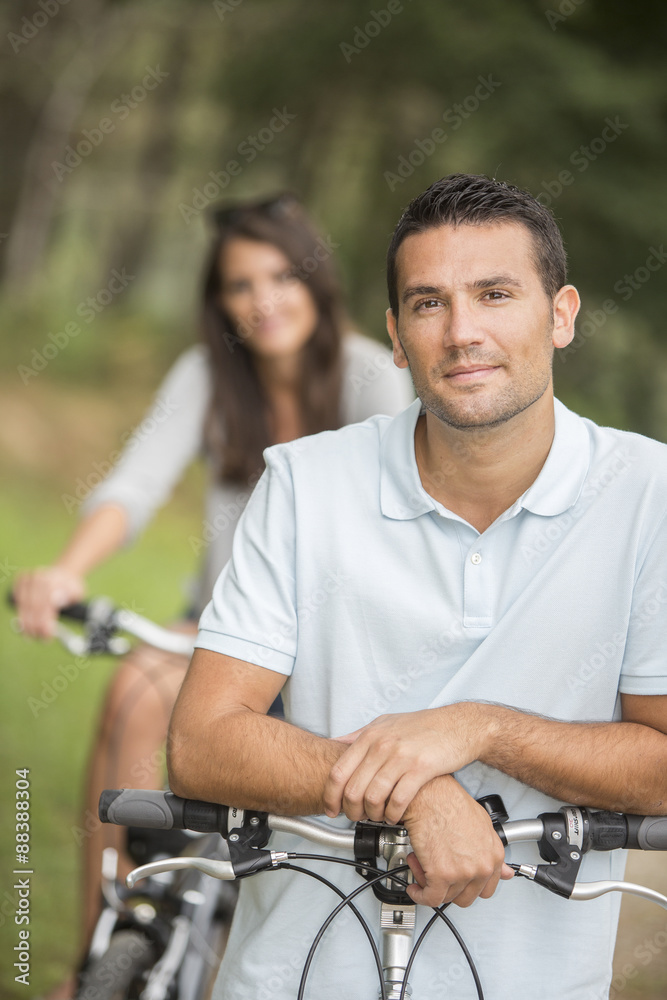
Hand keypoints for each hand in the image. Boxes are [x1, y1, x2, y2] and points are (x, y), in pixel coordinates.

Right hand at [12, 566, 84, 638]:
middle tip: (39, 638)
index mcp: (53, 581)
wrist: (65, 573)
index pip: (46, 604)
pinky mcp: (21, 580)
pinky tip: (24, 625)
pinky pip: (18, 599)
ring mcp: (29, 577)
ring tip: (30, 635)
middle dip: (35, 625)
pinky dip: (20, 613)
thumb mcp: (77, 592)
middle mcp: (39, 577)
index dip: (44, 622)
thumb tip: (57, 602)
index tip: (47, 636)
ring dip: (25, 622)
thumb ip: (70, 598)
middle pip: (33, 606)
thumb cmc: (71, 587)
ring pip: (23, 604)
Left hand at [324, 705, 488, 822]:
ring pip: (373, 798)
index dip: (330, 796)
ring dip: (372, 815)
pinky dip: (393, 814)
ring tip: (377, 817)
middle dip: (351, 811)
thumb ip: (359, 735)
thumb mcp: (385, 723)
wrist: (458, 725)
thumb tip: (335, 744)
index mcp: (370, 736)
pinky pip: (398, 800)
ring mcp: (401, 757)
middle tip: (356, 817)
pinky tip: (395, 815)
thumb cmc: (422, 726)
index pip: (338, 772)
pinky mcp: (421, 769)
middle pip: (353, 789)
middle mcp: (382, 745)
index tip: (331, 809)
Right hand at [402, 775, 513, 907]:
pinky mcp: (441, 875)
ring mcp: (462, 872)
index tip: (460, 884)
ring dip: (431, 886)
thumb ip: (492, 851)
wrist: (429, 794)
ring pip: (446, 898)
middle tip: (438, 875)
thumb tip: (505, 873)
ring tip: (423, 867)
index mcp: (493, 854)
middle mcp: (481, 866)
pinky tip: (416, 887)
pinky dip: (420, 895)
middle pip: (466, 897)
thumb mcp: (481, 823)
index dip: (469, 887)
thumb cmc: (449, 802)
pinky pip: (430, 898)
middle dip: (450, 889)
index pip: (487, 889)